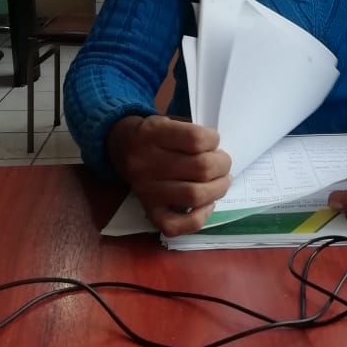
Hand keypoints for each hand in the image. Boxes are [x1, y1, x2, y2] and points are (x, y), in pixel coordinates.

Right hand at [107, 115, 230, 235]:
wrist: (122, 147)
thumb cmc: (156, 135)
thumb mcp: (170, 121)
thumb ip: (194, 133)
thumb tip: (220, 156)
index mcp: (153, 134)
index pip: (196, 139)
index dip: (214, 140)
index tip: (214, 141)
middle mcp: (146, 163)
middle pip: (201, 168)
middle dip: (223, 165)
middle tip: (224, 163)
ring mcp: (147, 190)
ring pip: (195, 196)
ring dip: (218, 189)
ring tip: (221, 181)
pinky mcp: (149, 211)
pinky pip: (177, 225)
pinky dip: (200, 217)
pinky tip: (207, 204)